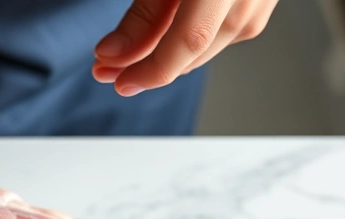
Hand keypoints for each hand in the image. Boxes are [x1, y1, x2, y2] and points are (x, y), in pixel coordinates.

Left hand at [93, 0, 278, 95]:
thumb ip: (144, 10)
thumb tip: (115, 54)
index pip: (192, 38)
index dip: (154, 69)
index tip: (118, 82)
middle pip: (205, 44)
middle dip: (154, 64)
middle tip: (109, 69)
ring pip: (221, 39)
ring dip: (175, 54)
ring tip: (133, 55)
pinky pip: (235, 23)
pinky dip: (201, 34)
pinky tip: (171, 34)